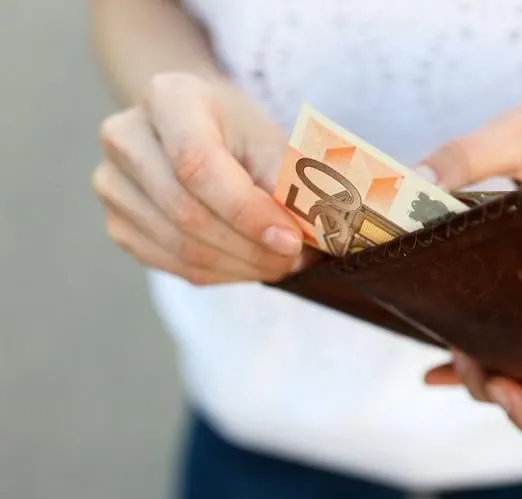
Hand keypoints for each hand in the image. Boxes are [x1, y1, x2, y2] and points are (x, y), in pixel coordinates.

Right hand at [92, 72, 313, 284]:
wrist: (193, 131)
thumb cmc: (238, 132)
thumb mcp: (271, 138)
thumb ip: (288, 178)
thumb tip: (306, 225)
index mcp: (167, 99)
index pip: (198, 165)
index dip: (246, 211)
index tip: (290, 239)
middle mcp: (126, 138)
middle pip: (187, 213)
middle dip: (251, 247)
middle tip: (295, 258)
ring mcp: (113, 184)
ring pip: (181, 248)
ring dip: (241, 266)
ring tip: (280, 262)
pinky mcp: (118, 224)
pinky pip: (173, 265)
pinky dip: (221, 274)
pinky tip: (250, 264)